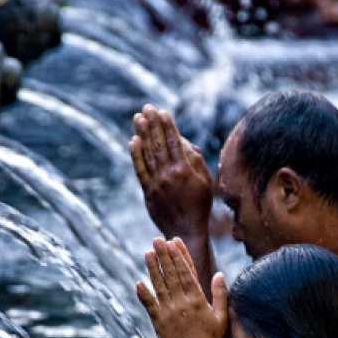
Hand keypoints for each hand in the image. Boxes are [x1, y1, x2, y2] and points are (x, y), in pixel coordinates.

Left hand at [130, 106, 212, 240]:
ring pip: (148, 154)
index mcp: (185, 170)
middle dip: (152, 124)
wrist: (186, 230)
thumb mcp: (205, 181)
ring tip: (138, 118)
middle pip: (159, 144)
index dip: (167, 125)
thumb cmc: (199, 204)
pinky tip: (133, 141)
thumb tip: (182, 141)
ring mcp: (156, 183)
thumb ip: (194, 160)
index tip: (162, 111)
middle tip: (146, 107)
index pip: (175, 142)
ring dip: (142, 134)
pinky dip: (136, 155)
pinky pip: (140, 170)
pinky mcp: (147, 191)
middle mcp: (169, 175)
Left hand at [136, 237, 227, 337]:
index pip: (187, 273)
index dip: (179, 256)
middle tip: (157, 240)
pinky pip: (149, 305)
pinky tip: (138, 282)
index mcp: (198, 301)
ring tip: (148, 253)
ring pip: (159, 286)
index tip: (173, 242)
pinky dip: (143, 294)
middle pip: (171, 275)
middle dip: (164, 256)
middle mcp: (182, 304)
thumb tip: (219, 274)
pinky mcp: (158, 322)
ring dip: (153, 269)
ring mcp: (168, 313)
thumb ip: (220, 294)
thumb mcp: (222, 318)